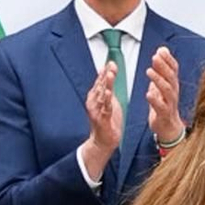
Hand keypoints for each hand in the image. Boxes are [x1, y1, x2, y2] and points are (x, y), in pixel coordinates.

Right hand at [80, 62, 123, 180]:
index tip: (111, 63)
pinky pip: (105, 109)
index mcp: (94, 97)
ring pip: (101, 95)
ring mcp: (96, 111)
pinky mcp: (102, 120)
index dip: (105, 72)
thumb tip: (107, 70)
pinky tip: (109, 94)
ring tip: (110, 75)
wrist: (103, 142)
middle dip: (106, 76)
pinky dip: (107, 101)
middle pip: (100, 86)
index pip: (100, 81)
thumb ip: (107, 86)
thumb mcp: (108, 100)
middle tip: (111, 66)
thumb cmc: (106, 122)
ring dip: (106, 84)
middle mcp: (93, 103)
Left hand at [146, 45, 183, 147]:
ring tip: (149, 71)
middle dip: (163, 66)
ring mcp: (170, 104)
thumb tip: (161, 50)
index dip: (168, 59)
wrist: (169, 128)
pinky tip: (148, 93)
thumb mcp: (163, 85)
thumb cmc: (165, 105)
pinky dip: (155, 100)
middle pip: (171, 77)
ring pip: (167, 90)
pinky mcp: (165, 115)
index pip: (174, 69)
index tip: (161, 50)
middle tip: (155, 57)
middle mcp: (173, 93)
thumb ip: (162, 68)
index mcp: (172, 85)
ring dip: (158, 80)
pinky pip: (161, 107)